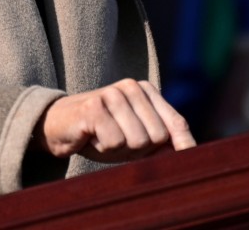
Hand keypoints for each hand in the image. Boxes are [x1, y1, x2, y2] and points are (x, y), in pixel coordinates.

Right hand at [34, 78, 195, 162]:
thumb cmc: (101, 133)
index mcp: (146, 91)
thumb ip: (161, 144)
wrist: (56, 124)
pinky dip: (103, 147)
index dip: (184, 146)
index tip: (191, 161)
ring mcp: (112, 94)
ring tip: (103, 138)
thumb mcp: (134, 138)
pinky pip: (114, 141)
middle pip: (157, 137)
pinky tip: (91, 137)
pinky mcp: (93, 106)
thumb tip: (192, 156)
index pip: (176, 123)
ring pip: (137, 141)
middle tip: (116, 141)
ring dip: (119, 150)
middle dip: (139, 150)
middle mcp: (131, 87)